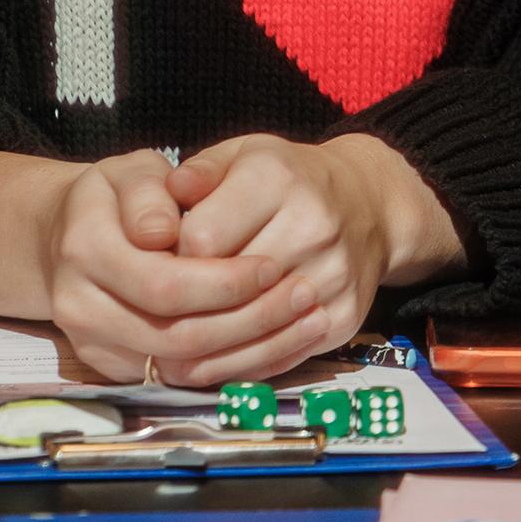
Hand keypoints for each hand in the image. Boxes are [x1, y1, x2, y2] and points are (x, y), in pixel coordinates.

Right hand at [34, 148, 318, 386]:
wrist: (71, 235)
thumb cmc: (116, 197)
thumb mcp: (130, 171)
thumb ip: (149, 193)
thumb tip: (162, 232)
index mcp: (85, 249)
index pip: (164, 284)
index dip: (224, 283)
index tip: (272, 266)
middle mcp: (80, 306)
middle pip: (175, 336)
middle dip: (247, 320)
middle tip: (301, 295)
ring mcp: (94, 344)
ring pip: (181, 367)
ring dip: (249, 349)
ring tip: (303, 319)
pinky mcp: (113, 369)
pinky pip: (179, 381)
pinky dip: (233, 365)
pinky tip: (276, 341)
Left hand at [159, 131, 458, 383]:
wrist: (366, 204)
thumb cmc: (288, 179)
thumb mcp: (242, 155)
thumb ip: (198, 173)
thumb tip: (163, 200)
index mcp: (275, 179)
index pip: (202, 238)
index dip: (170, 259)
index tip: (157, 265)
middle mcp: (311, 225)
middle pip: (226, 290)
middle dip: (183, 307)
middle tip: (153, 315)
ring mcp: (331, 275)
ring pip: (251, 332)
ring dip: (204, 350)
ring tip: (166, 354)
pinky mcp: (343, 316)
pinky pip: (281, 356)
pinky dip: (241, 366)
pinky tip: (209, 365)